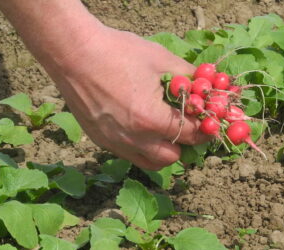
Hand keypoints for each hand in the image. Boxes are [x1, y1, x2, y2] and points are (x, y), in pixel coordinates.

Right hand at [48, 26, 210, 169]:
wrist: (72, 54)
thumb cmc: (116, 53)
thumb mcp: (160, 59)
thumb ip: (188, 76)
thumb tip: (207, 86)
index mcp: (151, 120)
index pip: (191, 135)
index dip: (205, 128)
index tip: (210, 121)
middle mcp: (133, 139)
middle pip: (172, 157)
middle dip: (185, 143)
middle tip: (186, 124)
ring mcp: (115, 143)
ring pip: (151, 163)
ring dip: (163, 150)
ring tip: (164, 129)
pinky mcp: (101, 141)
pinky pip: (130, 154)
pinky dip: (142, 147)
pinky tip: (142, 126)